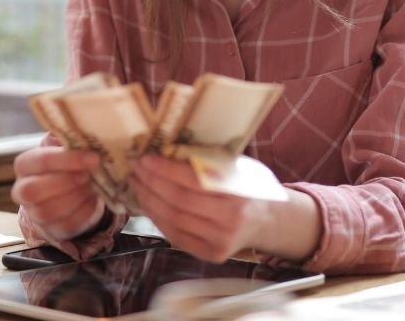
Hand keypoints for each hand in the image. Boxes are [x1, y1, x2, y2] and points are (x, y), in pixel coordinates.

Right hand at [12, 146, 104, 240]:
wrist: (66, 190)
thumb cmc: (65, 163)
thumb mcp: (63, 145)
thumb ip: (68, 137)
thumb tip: (81, 126)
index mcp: (25, 165)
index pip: (40, 161)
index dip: (66, 159)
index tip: (93, 157)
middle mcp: (23, 191)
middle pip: (35, 190)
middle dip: (67, 181)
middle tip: (89, 174)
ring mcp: (35, 213)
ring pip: (49, 211)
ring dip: (76, 197)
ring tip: (93, 185)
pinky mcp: (53, 229)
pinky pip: (67, 224)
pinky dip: (84, 212)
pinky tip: (94, 199)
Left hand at [130, 154, 267, 262]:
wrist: (268, 221)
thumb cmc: (249, 186)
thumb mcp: (238, 167)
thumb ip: (209, 161)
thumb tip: (167, 149)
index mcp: (238, 192)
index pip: (193, 181)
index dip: (165, 170)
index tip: (146, 159)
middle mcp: (230, 220)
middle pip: (178, 201)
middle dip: (151, 183)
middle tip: (136, 169)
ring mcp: (220, 241)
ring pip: (173, 220)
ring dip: (149, 201)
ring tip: (137, 185)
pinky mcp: (211, 254)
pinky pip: (176, 236)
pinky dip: (158, 219)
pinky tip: (149, 204)